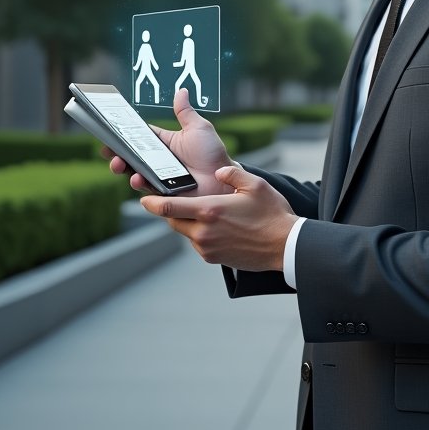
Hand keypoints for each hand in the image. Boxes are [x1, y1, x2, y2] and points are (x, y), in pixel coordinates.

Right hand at [101, 87, 233, 195]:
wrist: (223, 181)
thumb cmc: (213, 154)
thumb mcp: (199, 128)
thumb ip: (185, 112)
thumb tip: (181, 90)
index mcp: (164, 143)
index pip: (138, 136)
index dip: (122, 134)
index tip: (109, 130)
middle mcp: (158, 160)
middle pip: (130, 155)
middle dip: (116, 152)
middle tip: (108, 150)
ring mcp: (158, 176)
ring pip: (133, 171)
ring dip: (122, 167)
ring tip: (119, 163)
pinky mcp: (162, 192)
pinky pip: (145, 188)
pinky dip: (138, 182)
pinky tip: (137, 178)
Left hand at [140, 164, 296, 271]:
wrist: (285, 246)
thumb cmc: (273, 214)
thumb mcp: (256, 185)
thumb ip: (233, 173)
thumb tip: (219, 171)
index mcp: (210, 210)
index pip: (169, 207)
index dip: (151, 202)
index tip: (143, 198)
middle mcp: (204, 231)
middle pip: (173, 220)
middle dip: (171, 210)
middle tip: (175, 200)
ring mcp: (207, 247)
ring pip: (185, 232)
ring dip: (187, 222)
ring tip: (203, 212)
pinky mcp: (213, 258)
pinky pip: (197, 243)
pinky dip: (200, 234)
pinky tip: (217, 226)